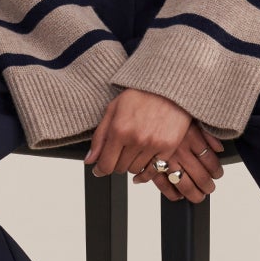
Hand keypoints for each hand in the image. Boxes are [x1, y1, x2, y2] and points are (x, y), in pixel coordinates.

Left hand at [83, 90, 226, 201]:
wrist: (169, 87)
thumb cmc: (140, 95)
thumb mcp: (113, 110)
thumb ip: (100, 137)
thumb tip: (90, 161)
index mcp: (119, 129)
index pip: (105, 164)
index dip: (100, 169)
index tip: (100, 169)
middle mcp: (136, 139)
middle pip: (120, 169)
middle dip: (116, 163)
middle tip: (119, 153)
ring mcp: (153, 145)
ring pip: (135, 170)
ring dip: (131, 165)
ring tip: (133, 152)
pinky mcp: (168, 148)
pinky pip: (154, 171)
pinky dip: (146, 173)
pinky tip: (142, 167)